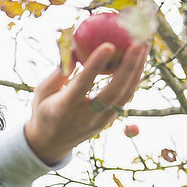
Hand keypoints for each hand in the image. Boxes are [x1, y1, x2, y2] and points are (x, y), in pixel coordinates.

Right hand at [24, 42, 149, 165]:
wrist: (50, 143)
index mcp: (64, 107)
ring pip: (125, 95)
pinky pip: (125, 98)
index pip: (83, 84)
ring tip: (144, 46)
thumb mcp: (42, 91)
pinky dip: (133, 79)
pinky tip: (138, 62)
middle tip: (140, 42)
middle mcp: (86, 116)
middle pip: (114, 91)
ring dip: (137, 70)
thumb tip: (73, 48)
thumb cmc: (43, 110)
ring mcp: (101, 121)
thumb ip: (59, 72)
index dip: (96, 64)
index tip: (108, 45)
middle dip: (130, 66)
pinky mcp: (109, 121)